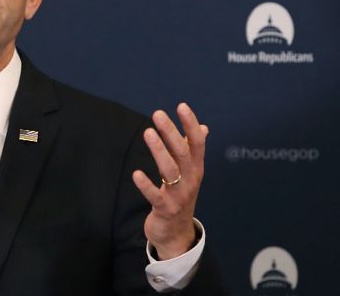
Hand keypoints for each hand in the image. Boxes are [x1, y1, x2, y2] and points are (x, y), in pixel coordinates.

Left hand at [132, 103, 208, 259]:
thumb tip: (203, 128)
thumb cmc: (181, 196)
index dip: (191, 125)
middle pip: (183, 153)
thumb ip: (193, 150)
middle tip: (158, 114)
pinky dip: (146, 185)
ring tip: (148, 132)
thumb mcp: (190, 174)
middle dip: (171, 133)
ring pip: (170, 171)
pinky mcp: (165, 209)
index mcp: (196, 169)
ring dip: (159, 151)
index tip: (181, 106)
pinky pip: (156, 196)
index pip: (197, 144)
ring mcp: (179, 196)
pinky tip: (136, 174)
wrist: (177, 234)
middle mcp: (190, 180)